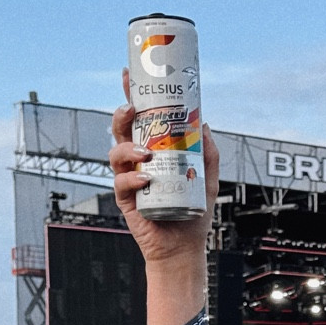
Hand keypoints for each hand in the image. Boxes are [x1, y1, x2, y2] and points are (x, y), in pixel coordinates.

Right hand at [108, 69, 220, 270]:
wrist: (183, 249)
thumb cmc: (193, 213)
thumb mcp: (209, 179)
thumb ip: (208, 153)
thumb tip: (204, 123)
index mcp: (154, 151)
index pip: (140, 119)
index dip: (132, 96)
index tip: (129, 75)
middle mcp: (138, 162)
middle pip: (121, 131)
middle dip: (122, 115)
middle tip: (132, 108)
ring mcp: (130, 179)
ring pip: (116, 154)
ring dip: (128, 149)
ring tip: (146, 154)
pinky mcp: (126, 200)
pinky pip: (122, 185)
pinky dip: (132, 180)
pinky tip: (145, 180)